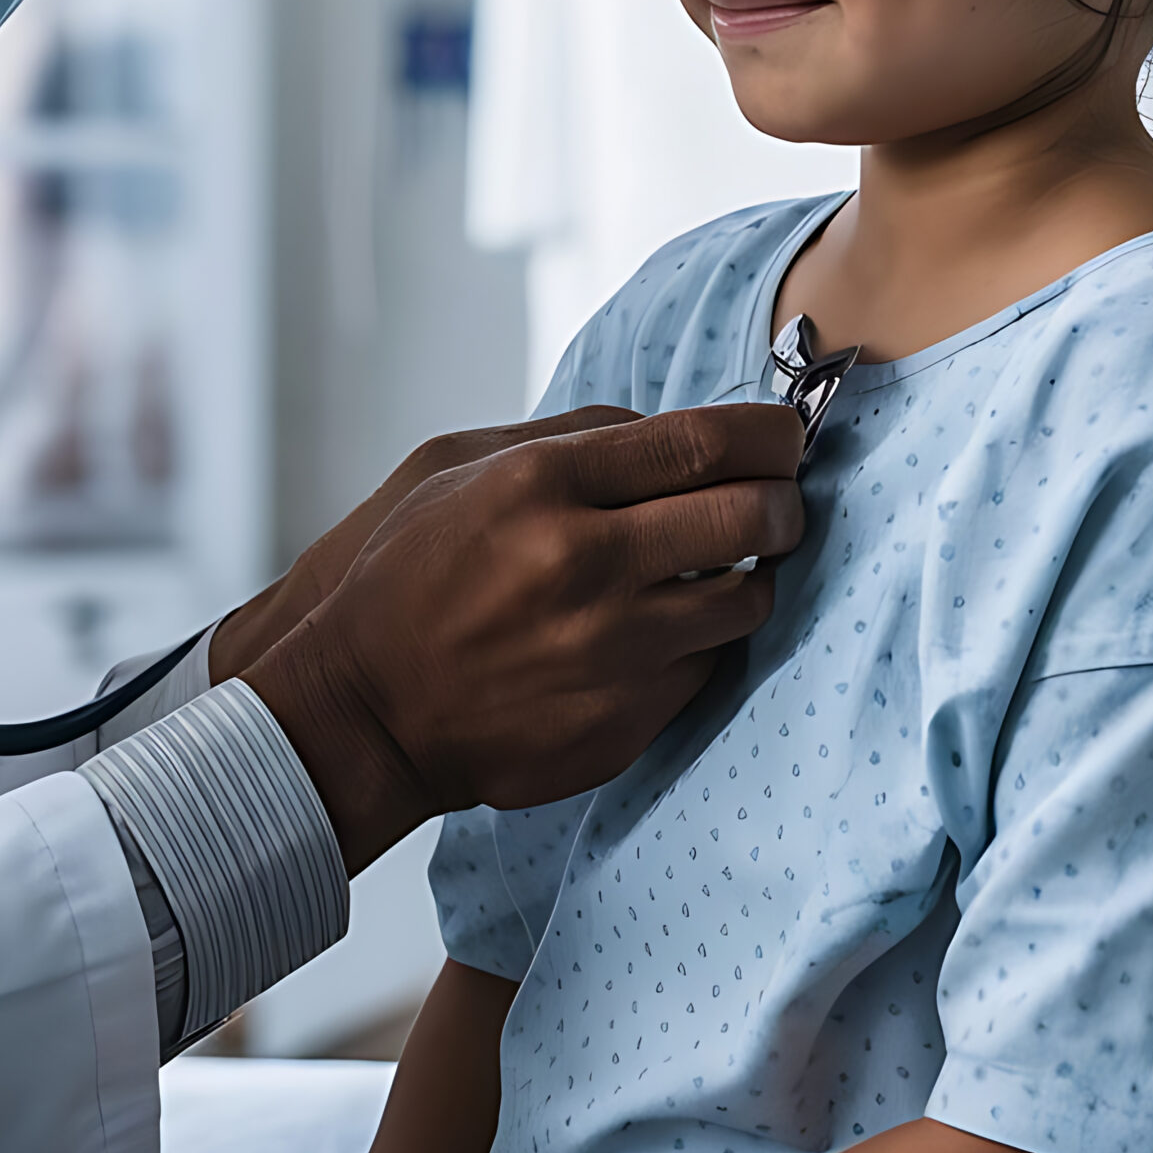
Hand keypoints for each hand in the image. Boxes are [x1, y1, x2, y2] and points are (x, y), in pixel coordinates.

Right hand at [244, 403, 803, 869]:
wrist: (367, 709)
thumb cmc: (409, 577)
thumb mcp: (459, 468)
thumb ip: (570, 436)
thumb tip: (670, 430)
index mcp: (540, 485)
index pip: (702, 441)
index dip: (768, 432)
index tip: (785, 435)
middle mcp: (583, 565)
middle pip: (747, 514)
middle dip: (783, 499)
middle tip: (781, 498)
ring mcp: (609, 652)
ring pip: (744, 598)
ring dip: (751, 574)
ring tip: (725, 567)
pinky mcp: (622, 722)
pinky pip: (707, 667)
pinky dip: (701, 640)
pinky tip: (666, 629)